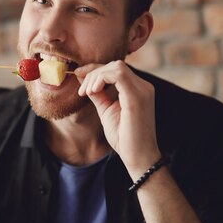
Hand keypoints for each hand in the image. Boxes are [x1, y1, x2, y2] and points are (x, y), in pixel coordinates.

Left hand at [75, 61, 160, 177]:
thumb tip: (82, 76)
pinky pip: (118, 75)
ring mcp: (143, 90)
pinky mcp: (138, 97)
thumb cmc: (124, 137)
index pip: (115, 69)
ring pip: (116, 67)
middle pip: (115, 65)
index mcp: (138, 89)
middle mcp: (143, 86)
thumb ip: (97, 93)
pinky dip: (101, 79)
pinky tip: (93, 91)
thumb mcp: (106, 110)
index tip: (79, 78)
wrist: (138, 158)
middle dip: (94, 73)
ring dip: (96, 76)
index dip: (95, 70)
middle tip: (82, 91)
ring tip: (87, 93)